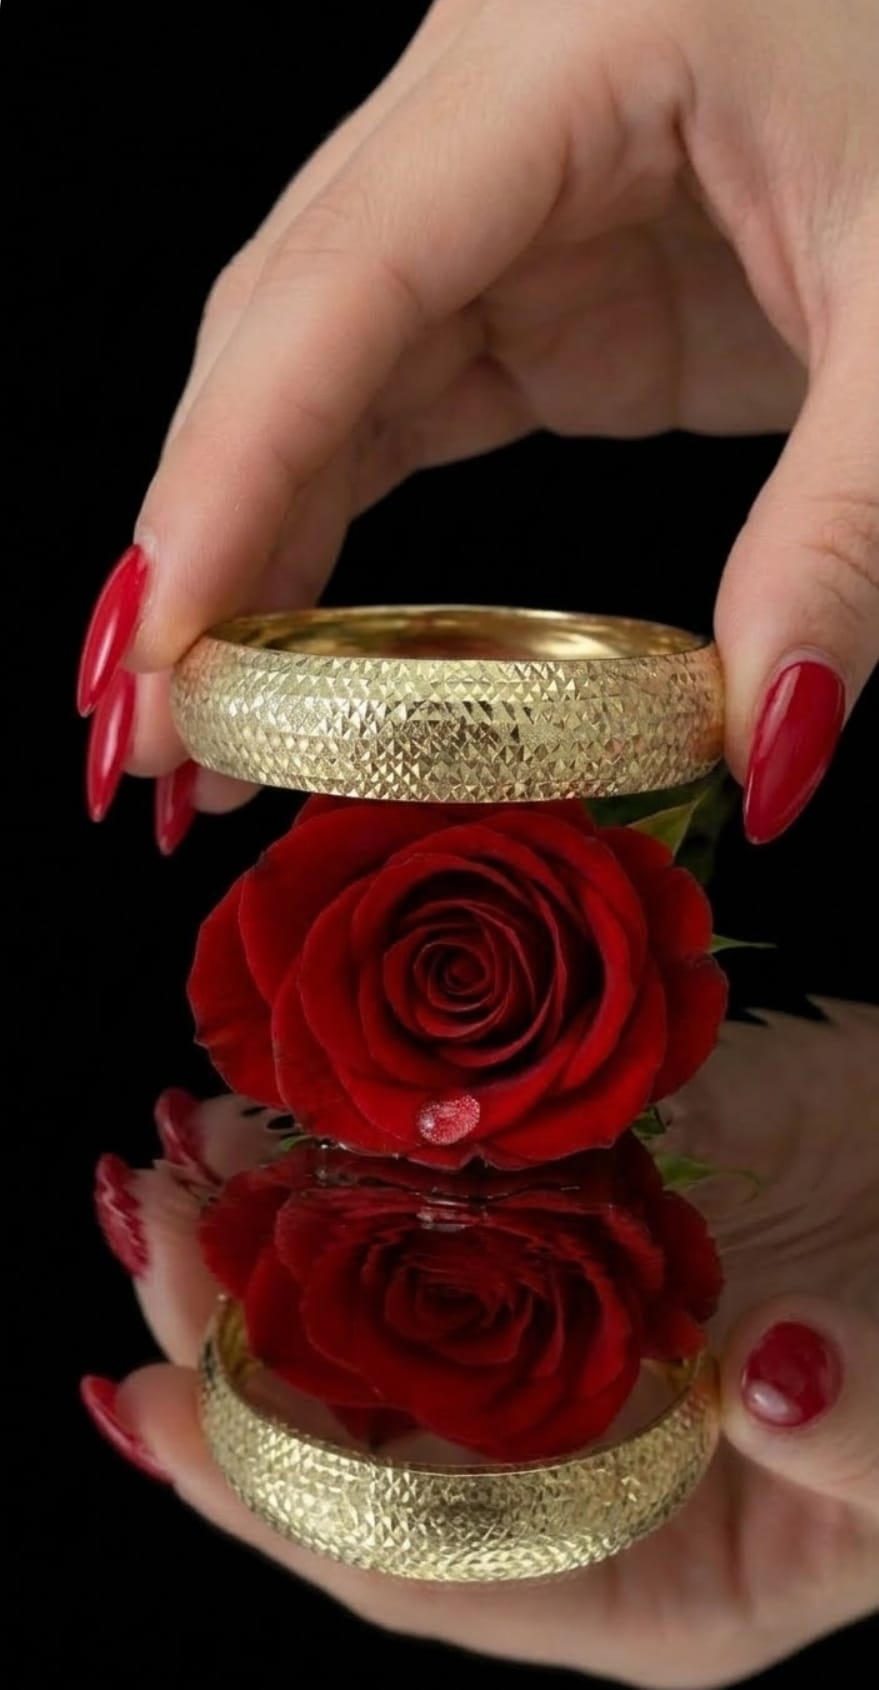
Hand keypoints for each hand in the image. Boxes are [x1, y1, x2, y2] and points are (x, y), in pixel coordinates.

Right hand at [77, 0, 878, 847]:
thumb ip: (845, 529)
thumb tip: (770, 744)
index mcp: (569, 44)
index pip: (342, 286)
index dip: (228, 477)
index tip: (157, 651)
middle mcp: (491, 107)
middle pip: (284, 333)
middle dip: (200, 542)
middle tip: (145, 732)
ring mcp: (505, 195)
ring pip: (318, 380)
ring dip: (250, 553)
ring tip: (201, 722)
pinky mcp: (539, 276)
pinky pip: (396, 401)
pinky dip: (336, 526)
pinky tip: (297, 642)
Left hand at [86, 1002, 878, 1686]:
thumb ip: (859, 1429)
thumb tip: (762, 1376)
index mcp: (642, 1566)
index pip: (418, 1559)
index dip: (273, 1489)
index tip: (153, 1405)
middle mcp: (583, 1441)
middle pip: (370, 1409)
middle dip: (245, 1327)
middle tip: (153, 1224)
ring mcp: (587, 1300)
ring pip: (402, 1277)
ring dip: (289, 1214)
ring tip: (191, 1138)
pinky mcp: (616, 1181)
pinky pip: (479, 1161)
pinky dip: (389, 1125)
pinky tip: (303, 1081)